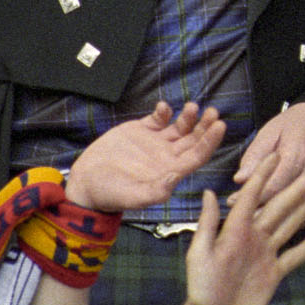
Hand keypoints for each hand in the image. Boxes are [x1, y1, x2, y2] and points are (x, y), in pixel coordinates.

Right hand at [65, 101, 224, 212]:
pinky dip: (164, 111)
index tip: (219, 125)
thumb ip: (155, 191)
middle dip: (205, 125)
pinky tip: (163, 107)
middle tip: (213, 112)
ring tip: (193, 107)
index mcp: (171, 171)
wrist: (85, 184)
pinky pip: (158, 118)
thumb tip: (175, 178)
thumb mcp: (133, 197)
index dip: (210, 141)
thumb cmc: (110, 195)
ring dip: (189, 117)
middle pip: (194, 138)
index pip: (198, 155)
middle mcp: (168, 156)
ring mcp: (156, 142)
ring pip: (180, 127)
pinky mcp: (141, 130)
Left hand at [181, 148, 304, 304]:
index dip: (264, 176)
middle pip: (279, 209)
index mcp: (235, 231)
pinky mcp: (274, 273)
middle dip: (296, 189)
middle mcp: (253, 238)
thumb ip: (208, 225)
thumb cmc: (202, 291)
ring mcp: (265, 255)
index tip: (276, 155)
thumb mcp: (200, 256)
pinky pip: (294, 255)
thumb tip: (210, 192)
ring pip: (290, 226)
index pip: (253, 198)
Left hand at [232, 102, 304, 231]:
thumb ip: (255, 155)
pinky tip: (280, 220)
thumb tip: (240, 179)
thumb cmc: (296, 124)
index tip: (231, 200)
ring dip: (277, 219)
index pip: (273, 185)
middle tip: (240, 215)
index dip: (251, 196)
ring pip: (298, 211)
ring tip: (257, 221)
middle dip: (260, 211)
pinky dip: (295, 220)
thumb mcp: (272, 131)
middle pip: (285, 201)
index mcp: (297, 154)